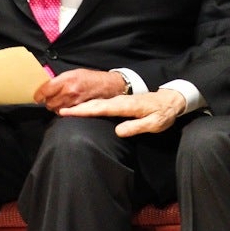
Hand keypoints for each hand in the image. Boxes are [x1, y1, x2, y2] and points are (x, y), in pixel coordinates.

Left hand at [34, 69, 127, 111]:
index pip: (45, 90)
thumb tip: (46, 86)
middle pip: (49, 103)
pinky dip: (63, 111)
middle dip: (47, 102)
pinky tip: (66, 106)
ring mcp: (74, 102)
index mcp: (66, 79)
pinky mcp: (79, 109)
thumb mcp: (73, 73)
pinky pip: (65, 113)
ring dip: (55, 107)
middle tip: (49, 99)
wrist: (107, 85)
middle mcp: (69, 91)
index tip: (37, 97)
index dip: (38, 95)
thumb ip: (59, 80)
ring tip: (59, 102)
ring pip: (56, 110)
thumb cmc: (90, 78)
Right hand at [59, 89, 186, 137]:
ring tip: (65, 110)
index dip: (84, 111)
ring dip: (81, 106)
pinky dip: (90, 105)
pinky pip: (102, 103)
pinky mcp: (120, 102)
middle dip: (77, 108)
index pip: (100, 108)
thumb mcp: (155, 123)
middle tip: (59, 111)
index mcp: (126, 106)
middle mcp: (120, 101)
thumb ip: (136, 127)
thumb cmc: (163, 113)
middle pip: (95, 104)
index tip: (68, 112)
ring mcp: (119, 100)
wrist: (170, 100)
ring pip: (97, 102)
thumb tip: (118, 131)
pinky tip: (83, 109)